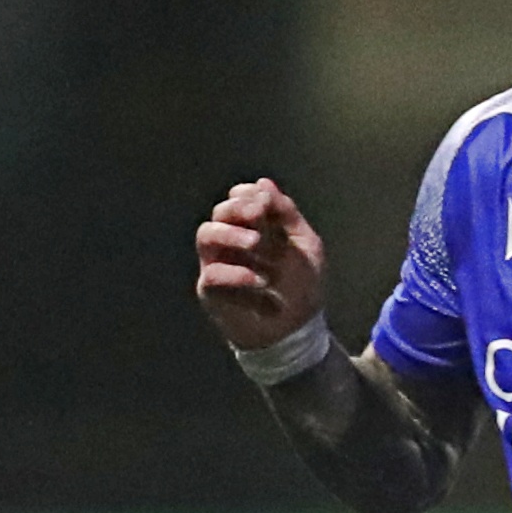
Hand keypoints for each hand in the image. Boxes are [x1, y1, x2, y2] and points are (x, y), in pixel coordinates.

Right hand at [193, 179, 326, 351]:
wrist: (298, 330)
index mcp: (253, 227)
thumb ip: (287, 214)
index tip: (265, 201)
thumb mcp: (305, 245)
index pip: (237, 198)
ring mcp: (218, 264)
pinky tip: (261, 281)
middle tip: (258, 213)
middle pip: (220, 213)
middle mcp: (231, 241)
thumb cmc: (302, 287)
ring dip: (231, 234)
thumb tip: (264, 182)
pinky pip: (213, 275)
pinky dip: (237, 275)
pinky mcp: (212, 292)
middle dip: (238, 208)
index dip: (247, 194)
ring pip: (206, 236)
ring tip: (257, 244)